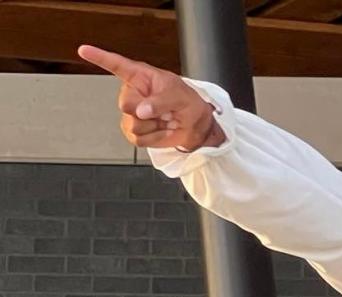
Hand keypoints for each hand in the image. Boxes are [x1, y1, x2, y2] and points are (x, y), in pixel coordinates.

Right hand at [77, 44, 224, 151]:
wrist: (195, 126)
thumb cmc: (188, 103)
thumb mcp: (179, 96)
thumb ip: (159, 101)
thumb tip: (141, 111)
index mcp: (140, 76)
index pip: (116, 65)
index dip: (99, 57)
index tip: (83, 50)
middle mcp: (133, 93)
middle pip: (125, 104)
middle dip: (146, 111)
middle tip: (164, 111)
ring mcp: (132, 114)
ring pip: (132, 124)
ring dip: (154, 127)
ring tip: (165, 120)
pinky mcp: (135, 132)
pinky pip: (137, 139)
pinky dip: (154, 138)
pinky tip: (163, 130)